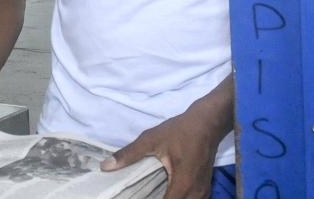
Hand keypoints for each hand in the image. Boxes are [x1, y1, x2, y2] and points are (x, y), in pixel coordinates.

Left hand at [100, 103, 228, 198]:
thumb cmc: (180, 131)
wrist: (207, 122)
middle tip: (141, 196)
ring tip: (151, 196)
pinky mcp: (204, 188)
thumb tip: (105, 166)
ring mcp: (203, 191)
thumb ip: (129, 155)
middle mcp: (196, 192)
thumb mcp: (151, 140)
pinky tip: (164, 195)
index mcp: (183, 184)